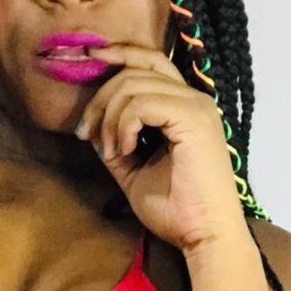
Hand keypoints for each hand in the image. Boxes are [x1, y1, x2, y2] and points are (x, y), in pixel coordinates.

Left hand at [76, 41, 248, 253]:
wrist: (203, 235)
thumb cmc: (176, 210)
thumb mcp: (134, 172)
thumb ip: (115, 145)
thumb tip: (92, 128)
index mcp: (184, 107)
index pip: (149, 62)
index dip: (118, 55)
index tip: (88, 61)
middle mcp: (194, 99)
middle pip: (135, 70)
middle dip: (100, 99)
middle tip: (86, 134)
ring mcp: (196, 106)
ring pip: (134, 84)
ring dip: (109, 118)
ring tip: (110, 153)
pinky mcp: (194, 118)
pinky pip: (143, 104)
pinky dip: (124, 125)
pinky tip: (125, 151)